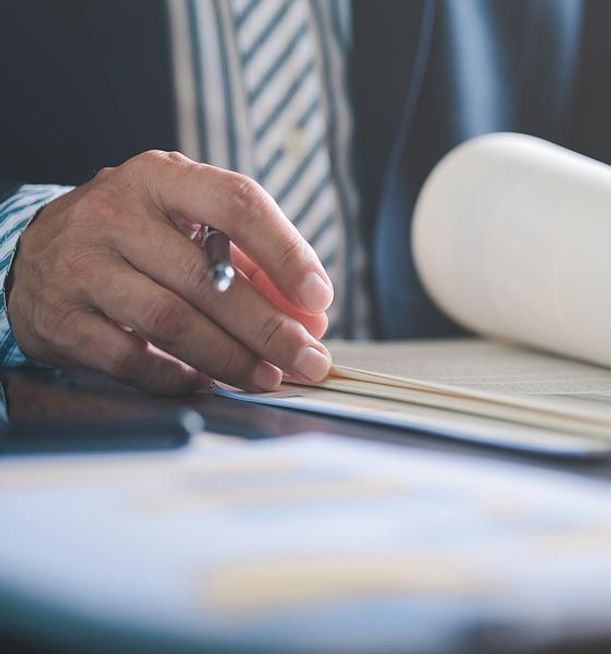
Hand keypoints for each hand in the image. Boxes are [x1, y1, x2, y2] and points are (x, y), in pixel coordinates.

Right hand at [7, 151, 333, 393]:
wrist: (43, 253)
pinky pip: (129, 358)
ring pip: (171, 320)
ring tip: (268, 377)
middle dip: (269, 328)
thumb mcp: (190, 225)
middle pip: (208, 277)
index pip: (236, 203)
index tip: (319, 298)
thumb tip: (311, 317)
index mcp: (163, 178)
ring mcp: (82, 264)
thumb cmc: (138, 237)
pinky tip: (206, 383)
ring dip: (230, 358)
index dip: (286, 253)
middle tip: (308, 359)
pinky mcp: (60, 316)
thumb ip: (254, 264)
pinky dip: (176, 377)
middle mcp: (117, 212)